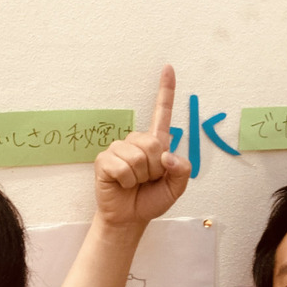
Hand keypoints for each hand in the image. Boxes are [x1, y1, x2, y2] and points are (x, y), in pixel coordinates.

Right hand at [95, 65, 191, 224]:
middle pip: (154, 143)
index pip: (161, 113)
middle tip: (148, 179)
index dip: (165, 91)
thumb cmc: (151, 199)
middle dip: (156, 168)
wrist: (130, 218)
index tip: (168, 68)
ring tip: (134, 182)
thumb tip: (167, 156)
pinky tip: (122, 184)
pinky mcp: (104, 160)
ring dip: (140, 176)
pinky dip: (126, 181)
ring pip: (138, 157)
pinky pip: (122, 167)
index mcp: (156, 144)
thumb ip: (182, 170)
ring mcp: (118, 149)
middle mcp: (136, 141)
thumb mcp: (176, 187)